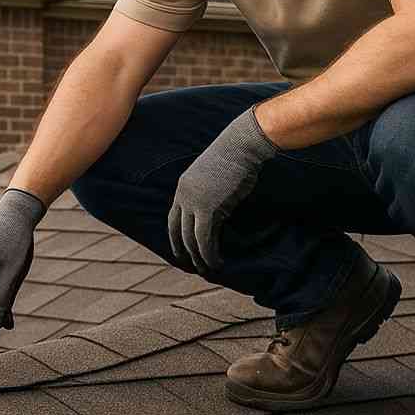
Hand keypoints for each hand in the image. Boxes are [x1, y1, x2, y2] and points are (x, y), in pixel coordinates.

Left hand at [168, 106, 280, 274]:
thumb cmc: (235, 158)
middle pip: (178, 230)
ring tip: (207, 268)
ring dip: (199, 256)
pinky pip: (203, 238)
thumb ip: (210, 194)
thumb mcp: (215, 177)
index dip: (176, 237)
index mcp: (183, 187)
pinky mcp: (208, 209)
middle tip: (193, 265)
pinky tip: (216, 261)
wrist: (241, 146)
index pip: (173, 218)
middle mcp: (183, 196)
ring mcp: (194, 202)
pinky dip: (208, 253)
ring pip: (191, 238)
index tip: (180, 251)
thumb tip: (217, 210)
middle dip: (184, 250)